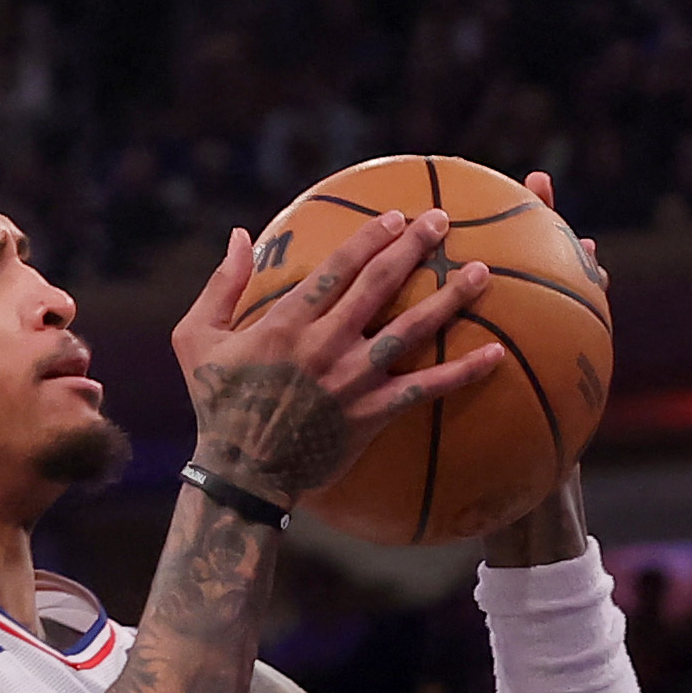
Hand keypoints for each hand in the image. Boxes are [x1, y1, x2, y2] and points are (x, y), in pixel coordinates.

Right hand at [169, 203, 499, 510]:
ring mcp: (351, 381)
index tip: (398, 217)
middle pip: (379, 286)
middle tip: (442, 222)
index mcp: (285, 324)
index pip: (337, 268)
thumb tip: (242, 234)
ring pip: (409, 330)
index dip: (371, 238)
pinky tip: (496, 354)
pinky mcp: (372, 415)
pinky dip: (462, 372)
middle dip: (414, 249)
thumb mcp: (195, 339)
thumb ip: (221, 285)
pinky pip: (425, 389)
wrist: (241, 474)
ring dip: (449, 299)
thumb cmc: (216, 404)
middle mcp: (323, 346)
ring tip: (480, 273)